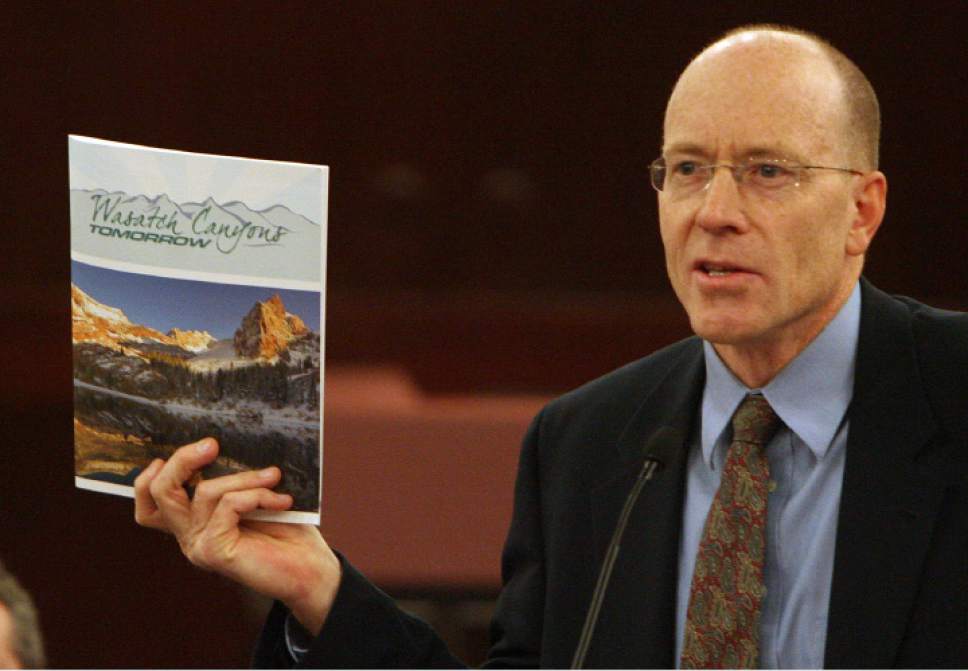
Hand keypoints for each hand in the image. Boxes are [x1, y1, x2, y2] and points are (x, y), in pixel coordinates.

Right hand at [133, 437, 340, 634]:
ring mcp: (199, 545)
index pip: (149, 506)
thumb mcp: (254, 497)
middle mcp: (189, 537)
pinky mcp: (215, 552)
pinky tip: (281, 502)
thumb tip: (222, 444)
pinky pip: (229, 505)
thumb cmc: (287, 531)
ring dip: (244, 477)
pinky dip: (256, 495)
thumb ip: (233, 480)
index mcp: (193, 524)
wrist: (311, 570)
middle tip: (212, 444)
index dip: (147, 479)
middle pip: (160, 492)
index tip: (168, 455)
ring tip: (275, 476)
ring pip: (204, 491)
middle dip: (182, 460)